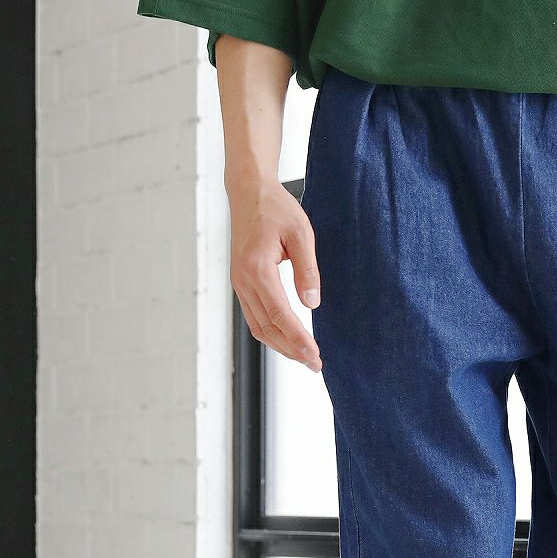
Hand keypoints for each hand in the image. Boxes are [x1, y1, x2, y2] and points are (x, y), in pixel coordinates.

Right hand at [229, 178, 322, 372]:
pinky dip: (272, 333)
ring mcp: (239, 284)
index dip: (298, 339)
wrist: (249, 192)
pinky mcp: (241, 284)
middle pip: (267, 328)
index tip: (315, 355)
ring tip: (305, 358)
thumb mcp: (301, 233)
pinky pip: (255, 317)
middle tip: (315, 365)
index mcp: (257, 269)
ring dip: (281, 346)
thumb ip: (307, 269)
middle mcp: (243, 280)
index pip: (280, 315)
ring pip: (258, 327)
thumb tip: (311, 304)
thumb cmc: (276, 209)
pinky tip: (288, 341)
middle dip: (292, 350)